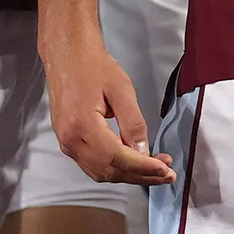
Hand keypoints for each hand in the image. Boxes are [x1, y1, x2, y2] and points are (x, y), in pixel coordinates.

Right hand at [44, 38, 174, 185]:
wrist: (68, 57)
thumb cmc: (92, 67)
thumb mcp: (121, 89)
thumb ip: (133, 123)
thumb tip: (143, 152)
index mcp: (82, 124)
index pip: (116, 157)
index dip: (143, 167)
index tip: (164, 168)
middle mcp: (70, 139)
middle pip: (110, 170)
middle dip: (141, 175)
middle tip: (167, 173)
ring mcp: (67, 143)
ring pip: (101, 173)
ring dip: (130, 176)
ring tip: (155, 170)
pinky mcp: (68, 143)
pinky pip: (93, 165)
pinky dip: (115, 169)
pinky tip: (134, 164)